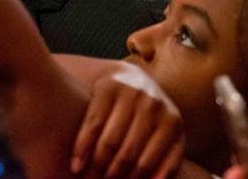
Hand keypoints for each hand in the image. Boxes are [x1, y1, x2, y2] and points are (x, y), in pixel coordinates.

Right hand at [71, 63, 183, 178]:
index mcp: (171, 123)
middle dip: (111, 178)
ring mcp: (131, 95)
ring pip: (109, 143)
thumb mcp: (167, 136)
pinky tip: (76, 166)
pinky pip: (92, 125)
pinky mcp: (109, 87)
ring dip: (95, 168)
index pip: (147, 164)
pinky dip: (82, 149)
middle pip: (127, 155)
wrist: (133, 79)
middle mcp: (153, 106)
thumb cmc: (151, 119)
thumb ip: (168, 161)